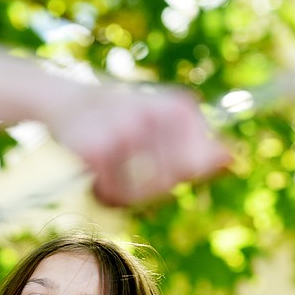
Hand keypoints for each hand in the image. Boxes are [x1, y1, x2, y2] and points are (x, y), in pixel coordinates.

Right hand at [44, 83, 232, 205]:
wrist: (65, 100)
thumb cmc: (121, 116)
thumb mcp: (163, 123)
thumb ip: (196, 146)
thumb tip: (228, 160)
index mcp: (181, 108)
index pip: (193, 168)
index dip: (173, 175)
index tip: (152, 159)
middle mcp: (157, 116)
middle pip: (169, 184)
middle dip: (148, 188)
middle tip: (127, 170)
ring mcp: (128, 132)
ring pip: (142, 194)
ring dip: (124, 193)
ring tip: (110, 174)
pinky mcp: (100, 150)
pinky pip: (114, 194)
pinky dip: (104, 192)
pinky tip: (95, 175)